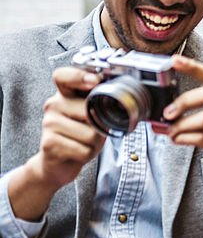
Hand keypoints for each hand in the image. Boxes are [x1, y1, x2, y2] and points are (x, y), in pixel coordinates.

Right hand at [12, 67, 106, 219]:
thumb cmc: (79, 135)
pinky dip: (88, 154)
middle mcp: (54, 105)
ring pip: (90, 133)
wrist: (58, 162)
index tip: (94, 80)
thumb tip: (117, 99)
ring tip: (84, 142)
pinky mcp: (49, 143)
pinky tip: (78, 151)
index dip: (79, 75)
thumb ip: (100, 104)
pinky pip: (84, 149)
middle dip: (100, 125)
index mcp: (65, 93)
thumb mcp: (92, 115)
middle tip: (92, 130)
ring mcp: (49, 123)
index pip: (64, 76)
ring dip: (95, 143)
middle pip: (90, 111)